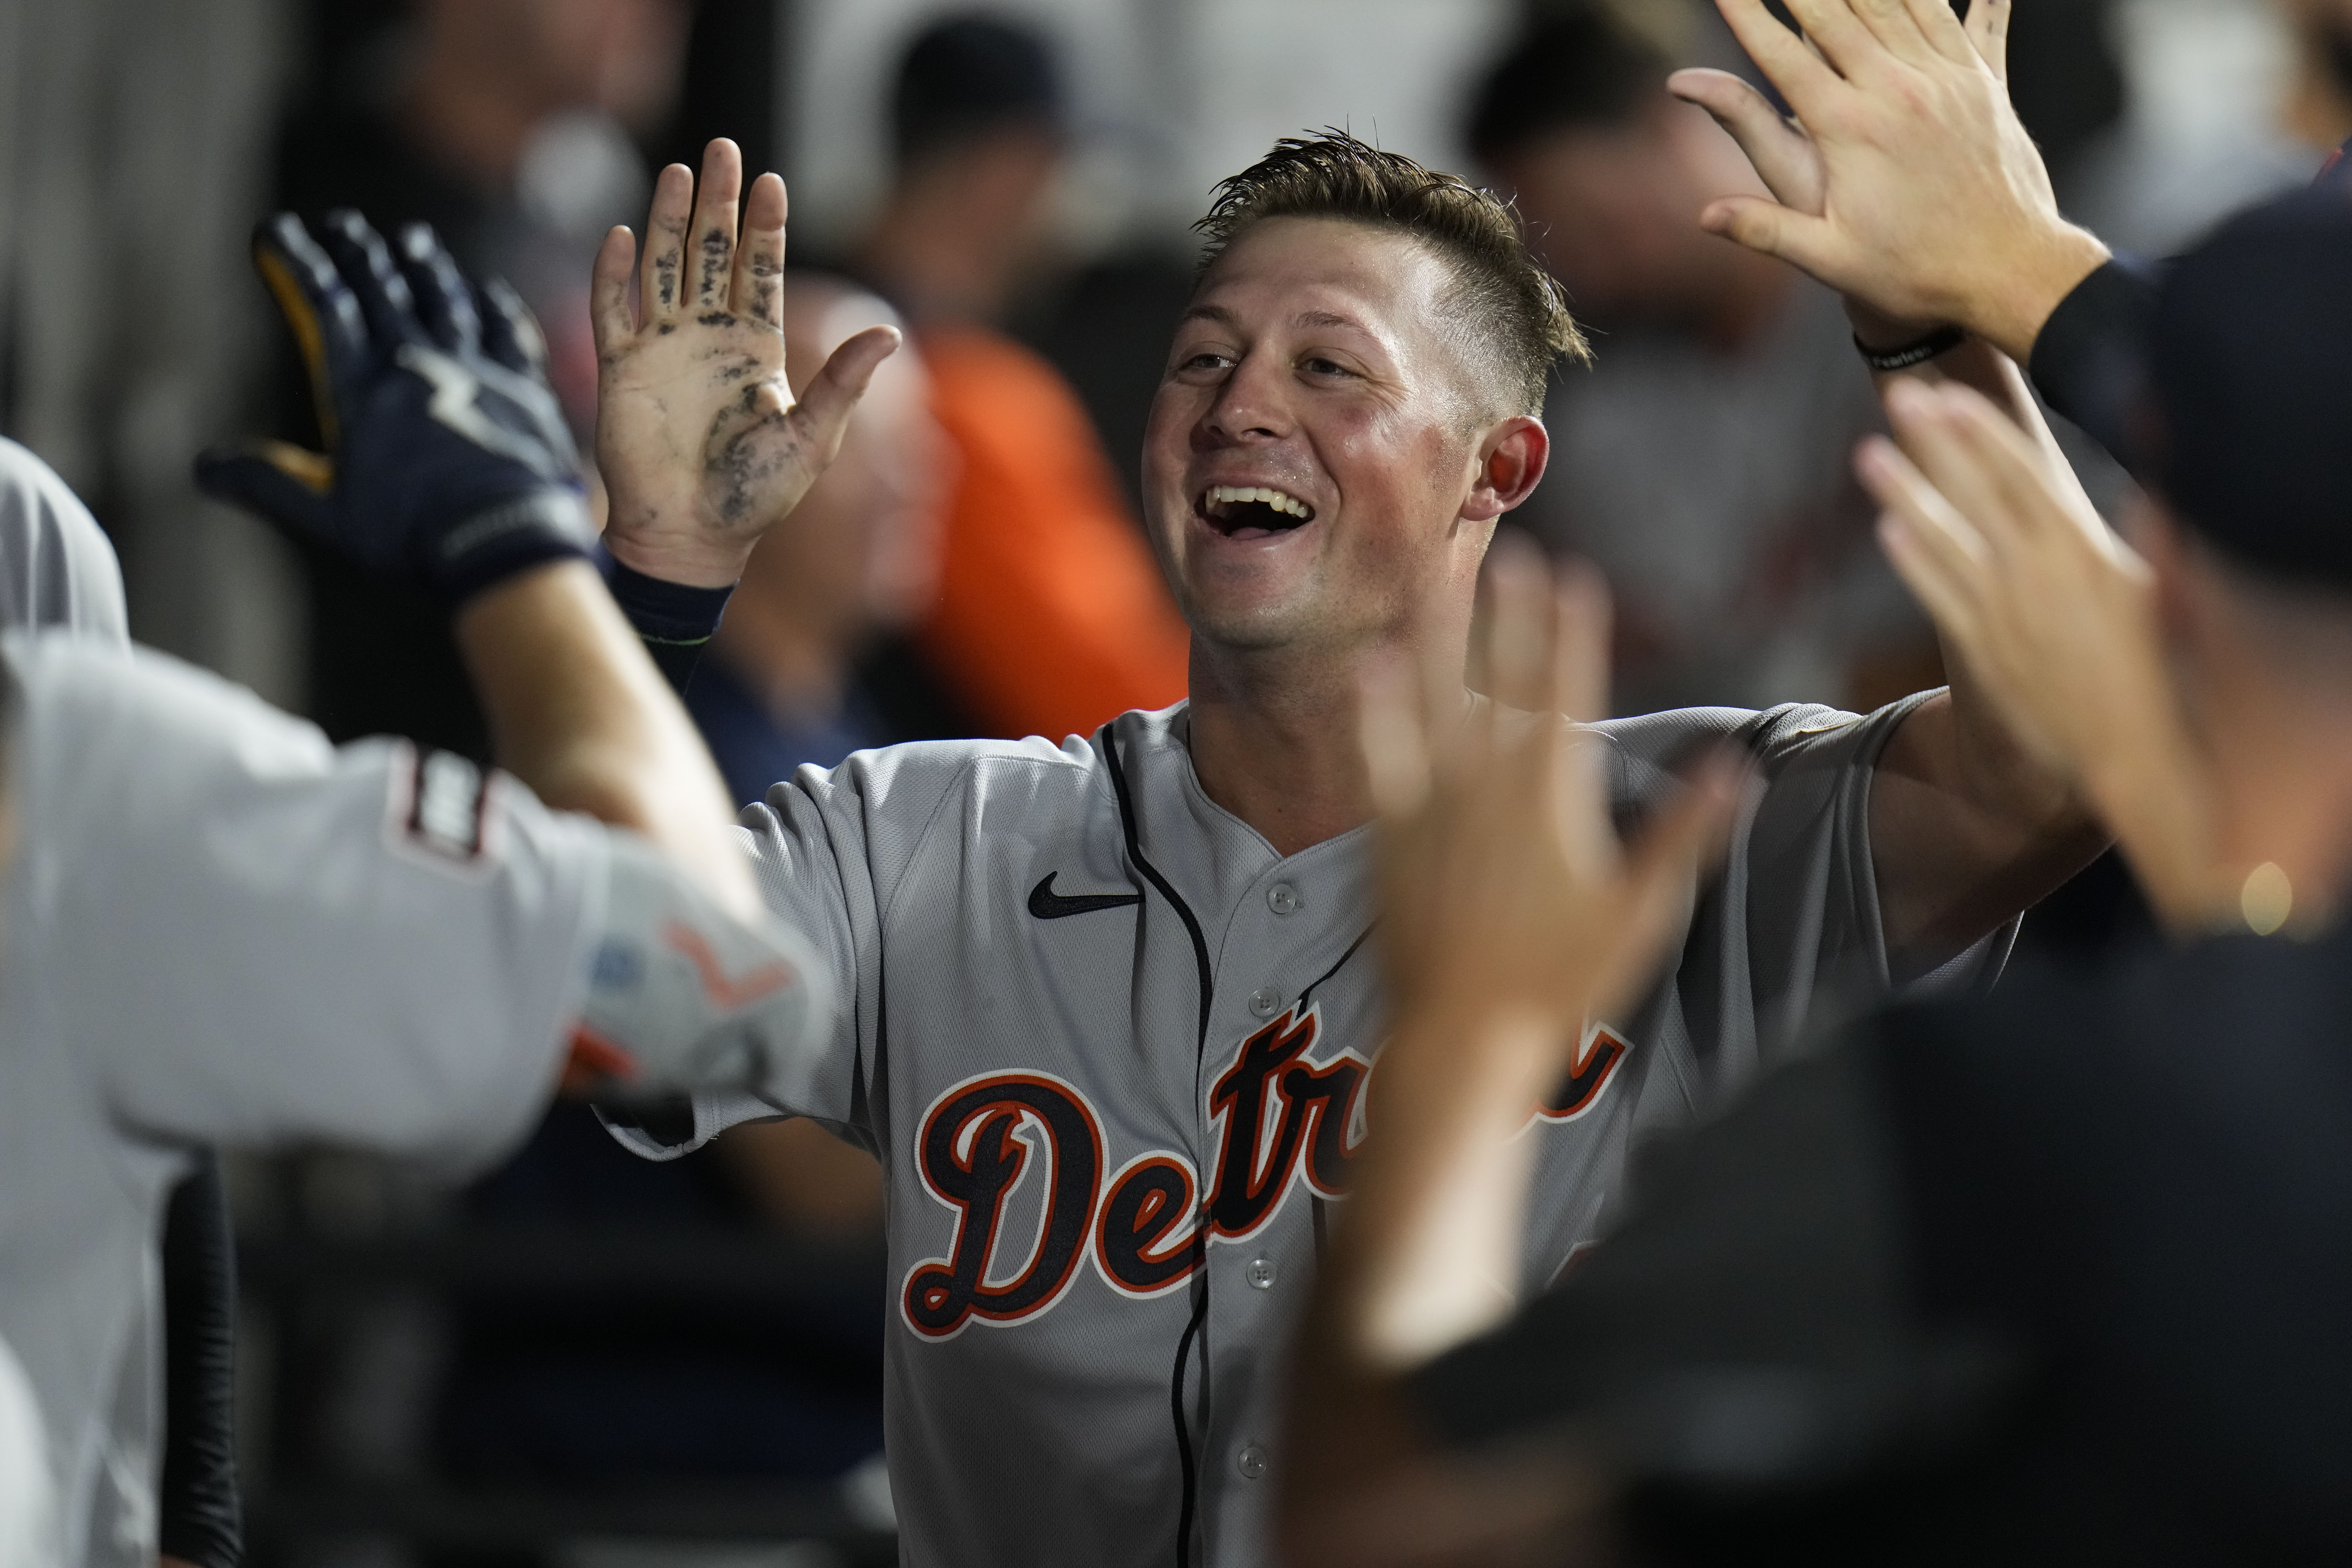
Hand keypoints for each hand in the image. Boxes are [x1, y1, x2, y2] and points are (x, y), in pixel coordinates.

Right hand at [199, 213, 592, 605]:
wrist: (506, 545)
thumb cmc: (413, 539)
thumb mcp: (329, 518)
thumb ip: (269, 485)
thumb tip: (205, 468)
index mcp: (362, 388)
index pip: (321, 303)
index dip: (295, 260)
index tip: (275, 232)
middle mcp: (417, 363)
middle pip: (381, 287)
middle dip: (355, 249)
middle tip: (341, 224)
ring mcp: (476, 370)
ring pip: (444, 298)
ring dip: (423, 265)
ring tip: (411, 240)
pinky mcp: (525, 389)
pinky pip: (507, 331)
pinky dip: (493, 306)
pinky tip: (487, 293)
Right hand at [592, 139, 901, 587]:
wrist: (694, 537)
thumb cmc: (756, 496)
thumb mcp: (812, 437)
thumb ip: (843, 381)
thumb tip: (891, 331)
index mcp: (756, 348)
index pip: (761, 271)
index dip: (765, 227)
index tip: (771, 181)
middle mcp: (709, 337)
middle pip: (711, 253)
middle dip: (717, 203)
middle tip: (722, 148)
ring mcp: (663, 348)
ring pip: (663, 266)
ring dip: (667, 220)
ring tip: (677, 173)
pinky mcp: (621, 368)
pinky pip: (613, 308)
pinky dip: (613, 272)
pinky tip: (621, 234)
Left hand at [1362, 539, 1740, 1065]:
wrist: (1463, 1037)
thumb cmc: (1559, 982)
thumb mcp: (1639, 912)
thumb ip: (1685, 835)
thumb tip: (1739, 772)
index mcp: (1551, 797)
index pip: (1566, 691)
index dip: (1572, 628)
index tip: (1576, 574)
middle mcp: (1488, 787)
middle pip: (1505, 682)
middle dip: (1513, 616)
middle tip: (1514, 555)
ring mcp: (1433, 808)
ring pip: (1436, 705)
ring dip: (1444, 644)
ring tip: (1443, 592)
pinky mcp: (1387, 837)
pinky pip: (1380, 757)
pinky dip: (1378, 711)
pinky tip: (1374, 668)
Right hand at [1668, 0, 2108, 360]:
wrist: (2009, 272)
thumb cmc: (1915, 273)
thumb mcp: (1830, 259)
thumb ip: (1765, 230)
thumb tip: (1707, 216)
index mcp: (1852, 130)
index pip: (1784, 58)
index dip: (1748, 19)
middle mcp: (1898, 92)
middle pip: (1837, 14)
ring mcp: (1946, 80)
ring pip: (1898, 2)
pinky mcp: (1984, 83)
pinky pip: (1959, 16)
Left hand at [1858, 382, 2222, 926]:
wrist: (2139, 752)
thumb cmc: (2170, 667)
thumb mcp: (2170, 588)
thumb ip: (2157, 527)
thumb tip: (2154, 478)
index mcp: (2085, 552)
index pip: (2025, 476)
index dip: (1984, 433)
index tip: (1951, 396)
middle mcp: (2037, 576)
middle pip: (1978, 493)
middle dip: (1937, 442)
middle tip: (1900, 394)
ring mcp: (2004, 614)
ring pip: (1944, 539)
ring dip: (1906, 493)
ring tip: (1868, 453)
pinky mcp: (1985, 653)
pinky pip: (1939, 597)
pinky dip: (1913, 562)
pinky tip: (1886, 530)